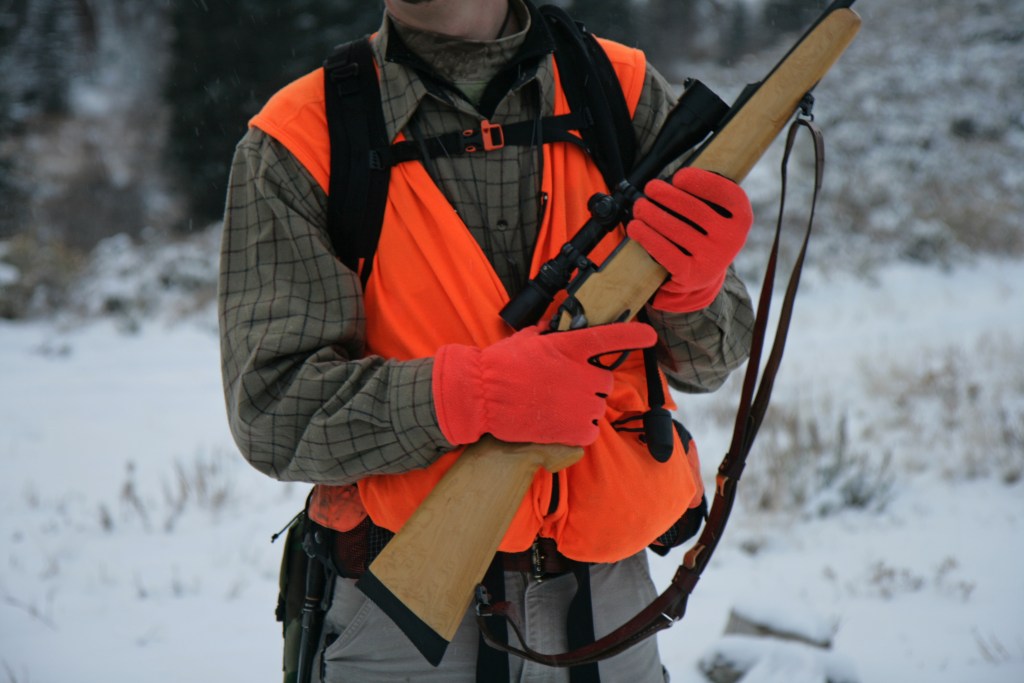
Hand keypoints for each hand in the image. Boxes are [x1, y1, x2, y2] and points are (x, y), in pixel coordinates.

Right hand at [433, 322, 656, 446]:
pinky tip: (557, 426)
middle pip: (603, 380)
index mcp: (570, 347)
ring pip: (596, 406)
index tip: (649, 336)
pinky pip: (590, 431)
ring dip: (582, 408)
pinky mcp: (575, 429)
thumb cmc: (498, 366)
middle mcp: (582, 374)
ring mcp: (581, 403)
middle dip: (588, 385)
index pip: (611, 338)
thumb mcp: (524, 340)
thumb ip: (545, 334)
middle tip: (560, 389)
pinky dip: (579, 431)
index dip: (633, 336)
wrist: (481, 395)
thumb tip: (550, 327)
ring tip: (553, 408)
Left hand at [627, 167, 752, 311]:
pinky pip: (666, 252)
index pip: (726, 193)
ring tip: (639, 206)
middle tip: (650, 188)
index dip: (701, 182)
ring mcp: (713, 259)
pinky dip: (648, 237)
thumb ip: (704, 195)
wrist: (701, 275)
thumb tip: (672, 179)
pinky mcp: (692, 275)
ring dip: (652, 214)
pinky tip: (636, 227)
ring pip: (677, 230)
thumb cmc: (703, 233)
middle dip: (668, 196)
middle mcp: (732, 239)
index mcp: (741, 218)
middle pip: (695, 210)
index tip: (678, 177)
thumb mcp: (715, 214)